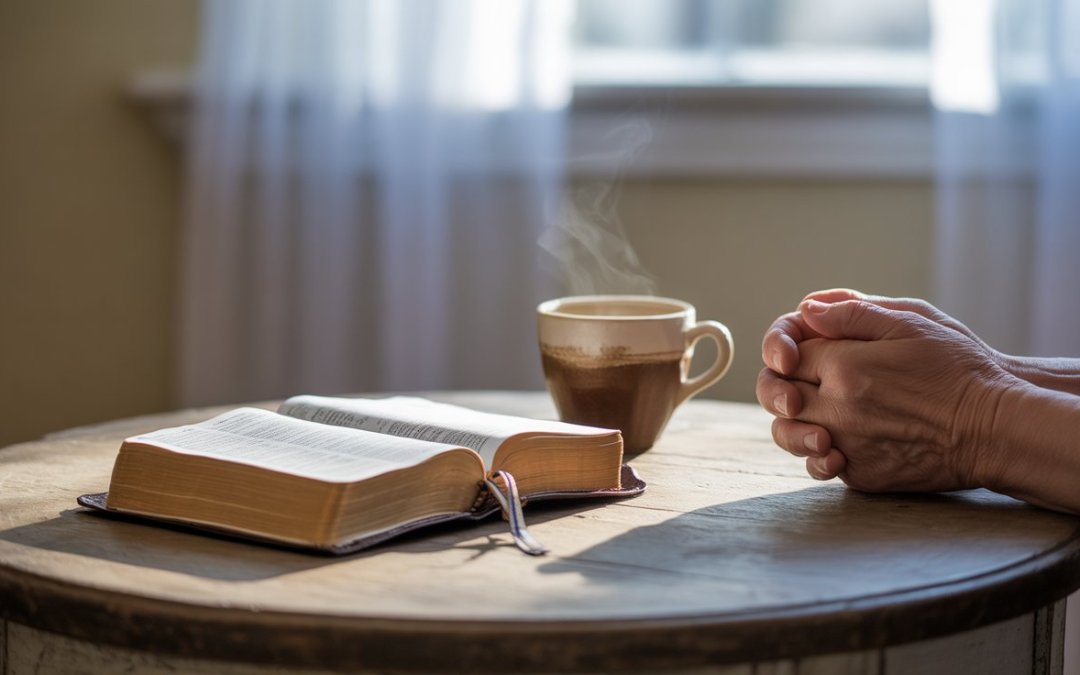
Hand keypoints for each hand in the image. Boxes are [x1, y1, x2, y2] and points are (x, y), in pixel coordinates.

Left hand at [763, 299, 1014, 492]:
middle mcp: (837, 408)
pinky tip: (834, 442)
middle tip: (800, 381)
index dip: (791, 348)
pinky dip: (819, 453)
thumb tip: (806, 311)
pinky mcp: (861, 476)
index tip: (806, 349)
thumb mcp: (912, 322)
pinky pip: (820, 464)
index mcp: (844, 366)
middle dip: (783, 384)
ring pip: (789, 434)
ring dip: (792, 423)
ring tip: (812, 413)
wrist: (994, 429)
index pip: (789, 353)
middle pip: (780, 394)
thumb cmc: (958, 370)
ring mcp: (847, 445)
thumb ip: (852, 314)